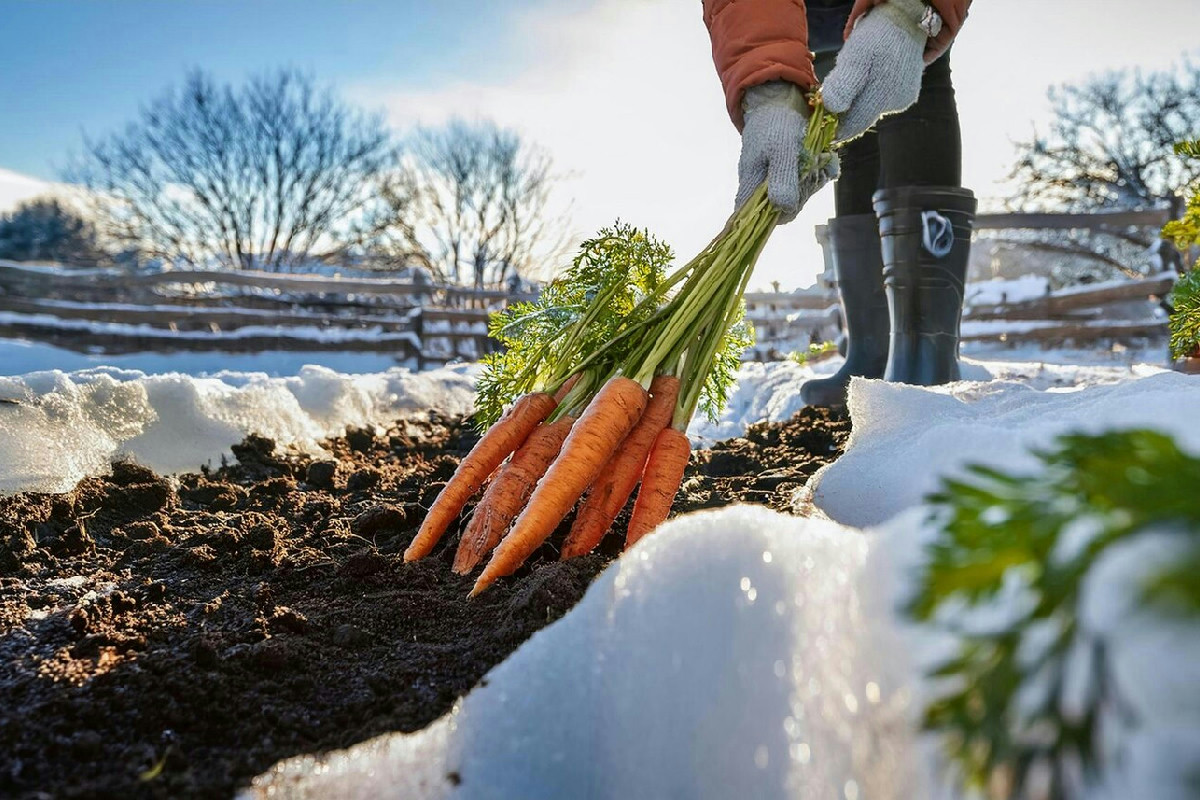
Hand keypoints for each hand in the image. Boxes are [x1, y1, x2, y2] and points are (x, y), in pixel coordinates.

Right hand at [737, 81, 836, 224]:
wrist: (781, 99)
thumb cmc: (775, 122)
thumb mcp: (781, 148)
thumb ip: (783, 178)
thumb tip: (785, 208)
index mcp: (751, 185)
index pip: (760, 218)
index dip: (779, 213)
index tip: (795, 193)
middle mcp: (763, 187)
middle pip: (786, 208)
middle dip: (804, 189)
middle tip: (812, 166)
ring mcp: (779, 179)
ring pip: (801, 195)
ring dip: (815, 178)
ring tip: (820, 157)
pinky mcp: (794, 171)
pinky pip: (811, 182)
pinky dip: (822, 172)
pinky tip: (826, 158)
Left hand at [823, 0, 927, 141]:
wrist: (904, 22)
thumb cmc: (876, 38)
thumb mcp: (855, 56)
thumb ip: (843, 84)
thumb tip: (833, 108)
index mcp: (882, 96)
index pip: (852, 126)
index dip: (834, 125)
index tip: (820, 118)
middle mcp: (895, 104)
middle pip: (860, 118)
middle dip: (845, 109)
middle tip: (838, 87)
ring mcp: (902, 100)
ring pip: (869, 109)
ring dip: (857, 99)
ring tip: (857, 75)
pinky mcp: (906, 95)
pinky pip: (880, 100)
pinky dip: (870, 93)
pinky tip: (870, 76)